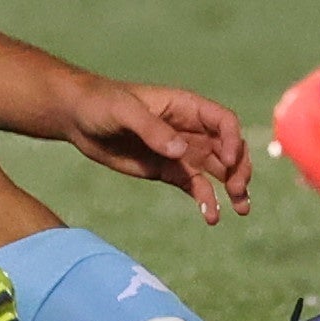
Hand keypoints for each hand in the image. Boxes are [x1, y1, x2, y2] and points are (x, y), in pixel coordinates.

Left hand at [56, 79, 249, 224]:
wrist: (78, 118)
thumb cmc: (101, 103)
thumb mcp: (124, 111)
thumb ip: (152, 129)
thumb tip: (182, 151)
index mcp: (185, 107)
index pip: (223, 121)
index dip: (232, 140)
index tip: (228, 161)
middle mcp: (190, 130)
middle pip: (229, 148)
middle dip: (239, 168)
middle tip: (238, 190)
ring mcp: (181, 152)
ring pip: (218, 170)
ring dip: (233, 188)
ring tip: (241, 209)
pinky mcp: (168, 171)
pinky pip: (196, 187)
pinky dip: (207, 201)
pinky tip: (211, 217)